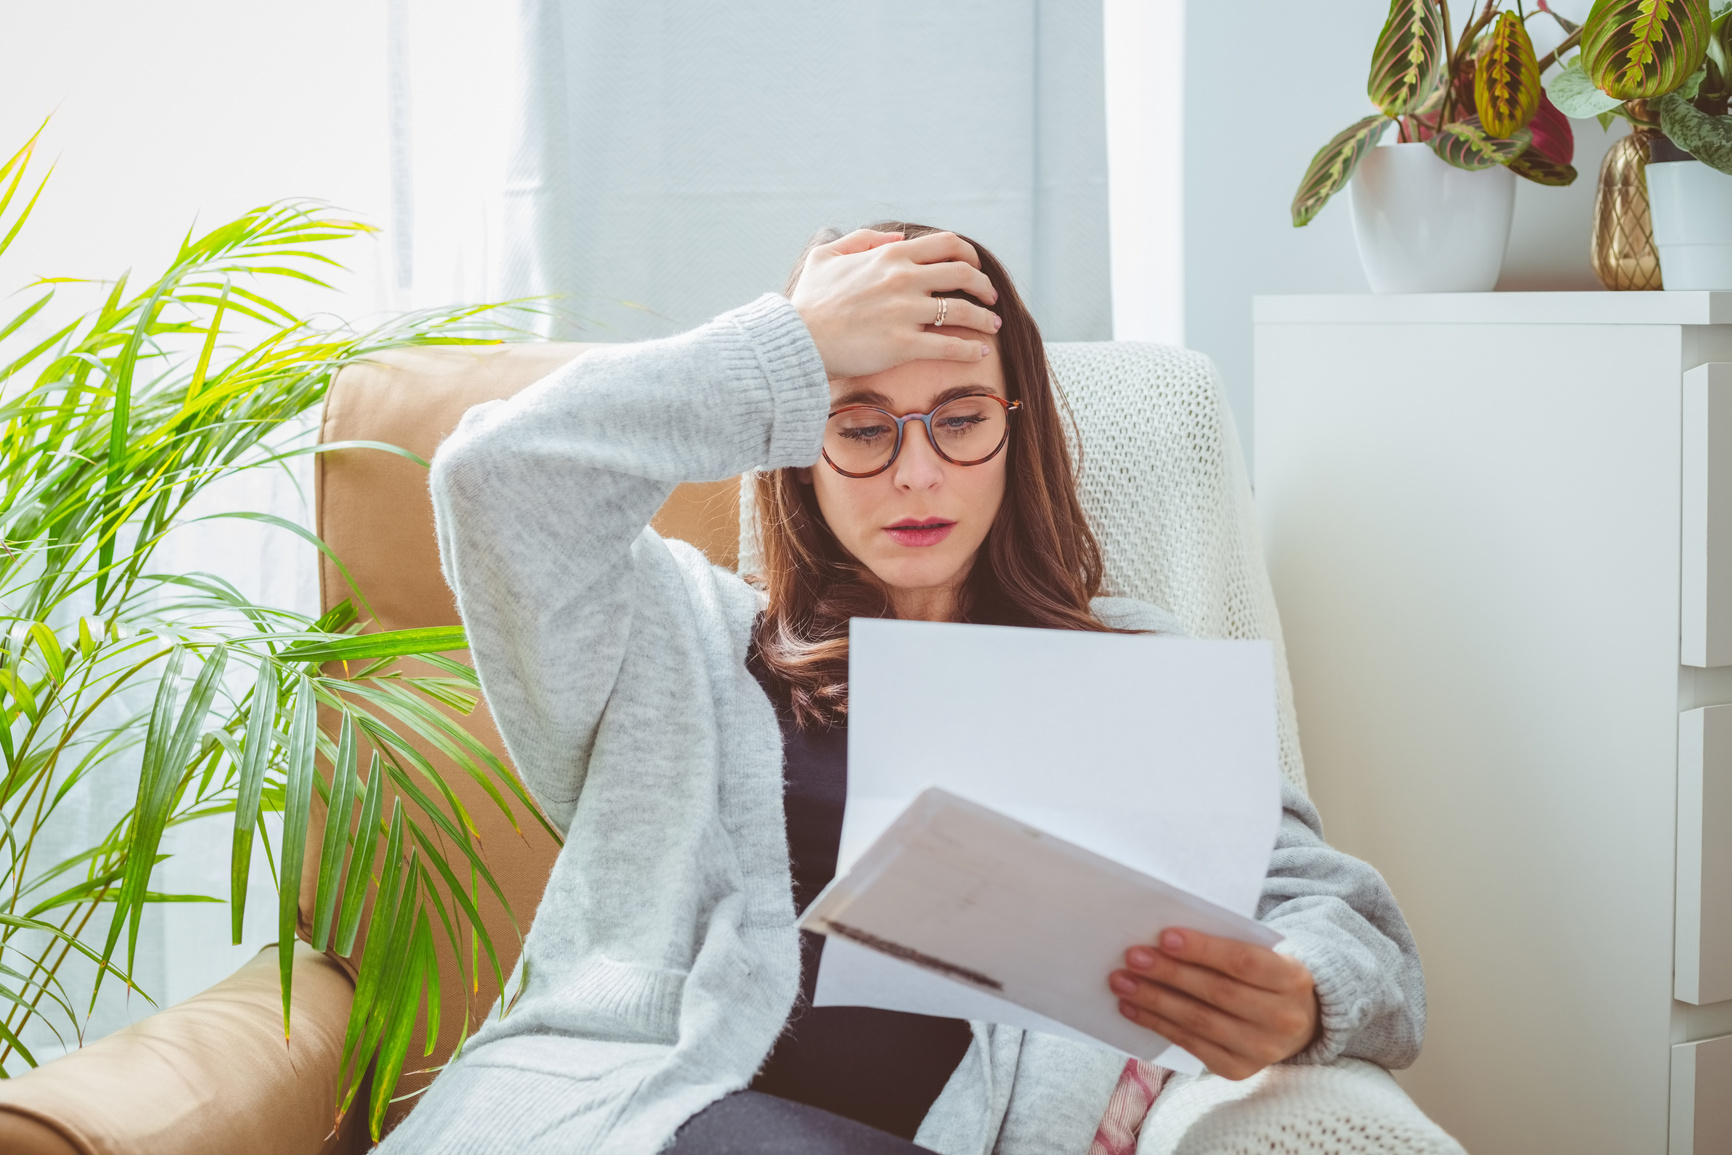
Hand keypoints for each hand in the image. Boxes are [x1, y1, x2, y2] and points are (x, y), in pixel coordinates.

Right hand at [790, 228, 1000, 379]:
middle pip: (963, 273)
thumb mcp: (826, 256)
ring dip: (985, 318)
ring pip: (963, 310)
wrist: (797, 340)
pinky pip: (950, 345)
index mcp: (890, 256)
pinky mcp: (903, 345)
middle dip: (985, 285)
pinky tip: (981, 352)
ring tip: (994, 326)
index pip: (947, 244)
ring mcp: (905, 312)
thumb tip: (898, 236)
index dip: (970, 255)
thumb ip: (862, 239)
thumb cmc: (809, 301)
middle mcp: (903, 279)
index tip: (976, 269)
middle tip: (992, 298)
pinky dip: (971, 348)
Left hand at [1109, 927, 1319, 1080]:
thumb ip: (1225, 945)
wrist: (1296, 1023)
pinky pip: (1190, 1044)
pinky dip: (1157, 1024)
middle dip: (1169, 973)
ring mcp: (1260, 1050)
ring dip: (1154, 1000)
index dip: (1203, 949)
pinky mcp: (1237, 1069)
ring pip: (1199, 1021)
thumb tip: (1163, 939)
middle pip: (1217, 993)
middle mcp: (1282, 1019)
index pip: (1243, 961)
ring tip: (1121, 982)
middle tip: (1133, 957)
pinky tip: (1132, 1009)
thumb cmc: (1264, 977)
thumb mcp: (1262, 955)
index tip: (1164, 936)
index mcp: (1292, 979)